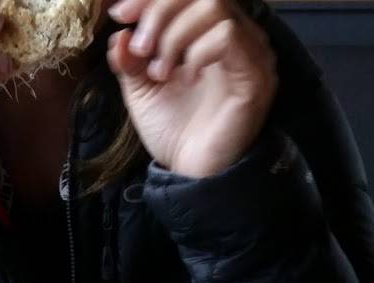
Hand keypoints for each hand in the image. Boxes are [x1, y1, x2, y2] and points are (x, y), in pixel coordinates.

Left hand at [106, 0, 276, 179]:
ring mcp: (249, 52)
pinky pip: (228, 36)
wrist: (193, 175)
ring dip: (175, 33)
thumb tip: (118, 32)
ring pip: (214, 7)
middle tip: (140, 47)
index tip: (120, 14)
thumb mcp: (142, 90)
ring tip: (160, 70)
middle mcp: (234, 34)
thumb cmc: (175, 133)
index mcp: (208, 31)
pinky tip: (185, 77)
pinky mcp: (255, 76)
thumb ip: (130, 59)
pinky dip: (197, 51)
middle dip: (159, 11)